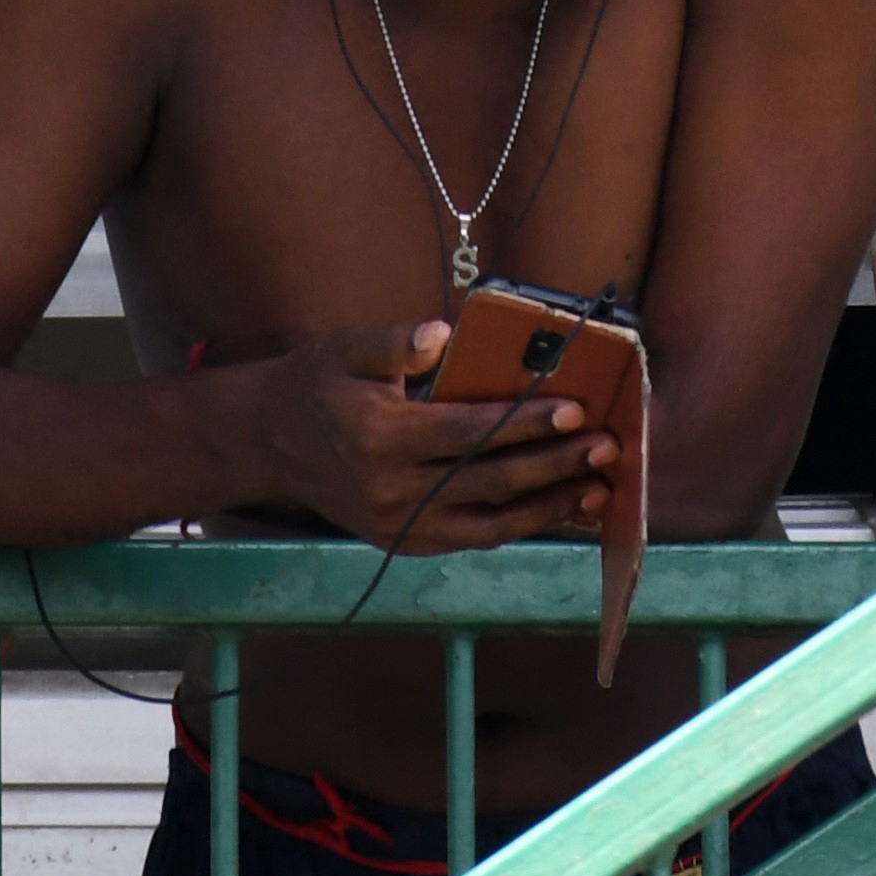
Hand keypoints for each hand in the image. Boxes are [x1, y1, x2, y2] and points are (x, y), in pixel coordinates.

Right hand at [235, 319, 615, 555]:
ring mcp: (398, 524)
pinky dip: (517, 525)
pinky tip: (553, 507)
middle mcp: (392, 490)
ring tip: (596, 485)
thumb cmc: (318, 385)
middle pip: (490, 481)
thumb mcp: (346, 349)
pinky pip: (471, 538)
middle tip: (606, 447)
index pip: (469, 432)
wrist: (269, 442)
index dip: (525, 423)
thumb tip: (442, 333)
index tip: (574, 409)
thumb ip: (395, 343)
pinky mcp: (403, 542)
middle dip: (554, 464)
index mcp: (382, 437)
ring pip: (489, 522)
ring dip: (548, 505)